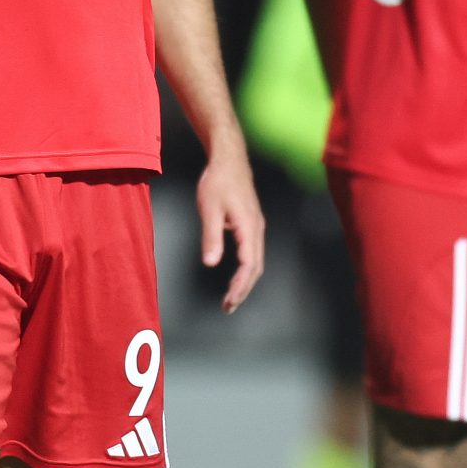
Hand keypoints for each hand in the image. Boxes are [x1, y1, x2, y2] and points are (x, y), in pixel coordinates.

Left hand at [197, 136, 264, 312]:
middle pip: (255, 268)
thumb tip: (210, 263)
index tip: (229, 301)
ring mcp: (256, 227)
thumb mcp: (209, 209)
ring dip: (245, 282)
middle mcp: (257, 230)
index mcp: (248, 228)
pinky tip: (236, 277)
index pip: (248, 265)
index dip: (240, 286)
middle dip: (243, 290)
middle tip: (228, 308)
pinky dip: (246, 269)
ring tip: (231, 299)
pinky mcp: (252, 224)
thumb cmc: (218, 181)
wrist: (229, 159)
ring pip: (256, 262)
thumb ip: (211, 237)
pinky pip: (253, 253)